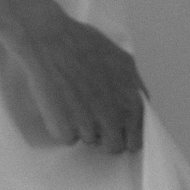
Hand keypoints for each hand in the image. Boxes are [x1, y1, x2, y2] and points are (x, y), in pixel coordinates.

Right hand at [0, 0, 148, 154]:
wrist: (49, 41)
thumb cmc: (84, 44)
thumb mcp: (123, 60)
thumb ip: (135, 87)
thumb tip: (140, 102)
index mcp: (131, 105)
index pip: (136, 139)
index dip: (124, 134)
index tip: (115, 129)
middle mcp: (114, 119)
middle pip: (114, 147)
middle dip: (104, 137)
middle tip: (90, 120)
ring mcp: (89, 126)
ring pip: (88, 141)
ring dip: (81, 128)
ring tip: (71, 103)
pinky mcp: (65, 129)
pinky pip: (67, 138)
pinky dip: (62, 127)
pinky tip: (58, 106)